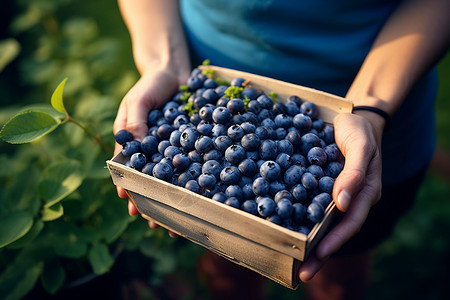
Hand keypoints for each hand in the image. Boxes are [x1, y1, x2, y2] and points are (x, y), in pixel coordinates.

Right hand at [113, 68, 186, 217]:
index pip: (129, 170)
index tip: (130, 203)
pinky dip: (193, 180)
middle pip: (150, 180)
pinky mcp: (191, 144)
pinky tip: (198, 195)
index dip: (129, 186)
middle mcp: (153, 150)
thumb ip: (135, 121)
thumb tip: (133, 145)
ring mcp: (173, 149)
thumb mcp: (138, 99)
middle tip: (154, 223)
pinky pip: (192, 164)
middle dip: (151, 201)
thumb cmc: (151, 84)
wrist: (175, 71)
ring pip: (172, 178)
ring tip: (175, 220)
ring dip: (172, 199)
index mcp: (135, 143)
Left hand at [299, 111, 384, 280]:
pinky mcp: (321, 187)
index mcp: (364, 194)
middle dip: (319, 253)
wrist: (354, 119)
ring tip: (291, 258)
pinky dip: (300, 218)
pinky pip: (311, 206)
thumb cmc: (360, 131)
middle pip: (335, 231)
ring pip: (322, 223)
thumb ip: (354, 174)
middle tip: (302, 273)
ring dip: (308, 241)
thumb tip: (342, 203)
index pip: (350, 223)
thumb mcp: (360, 147)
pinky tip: (284, 226)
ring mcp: (335, 195)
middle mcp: (350, 200)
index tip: (319, 255)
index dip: (335, 241)